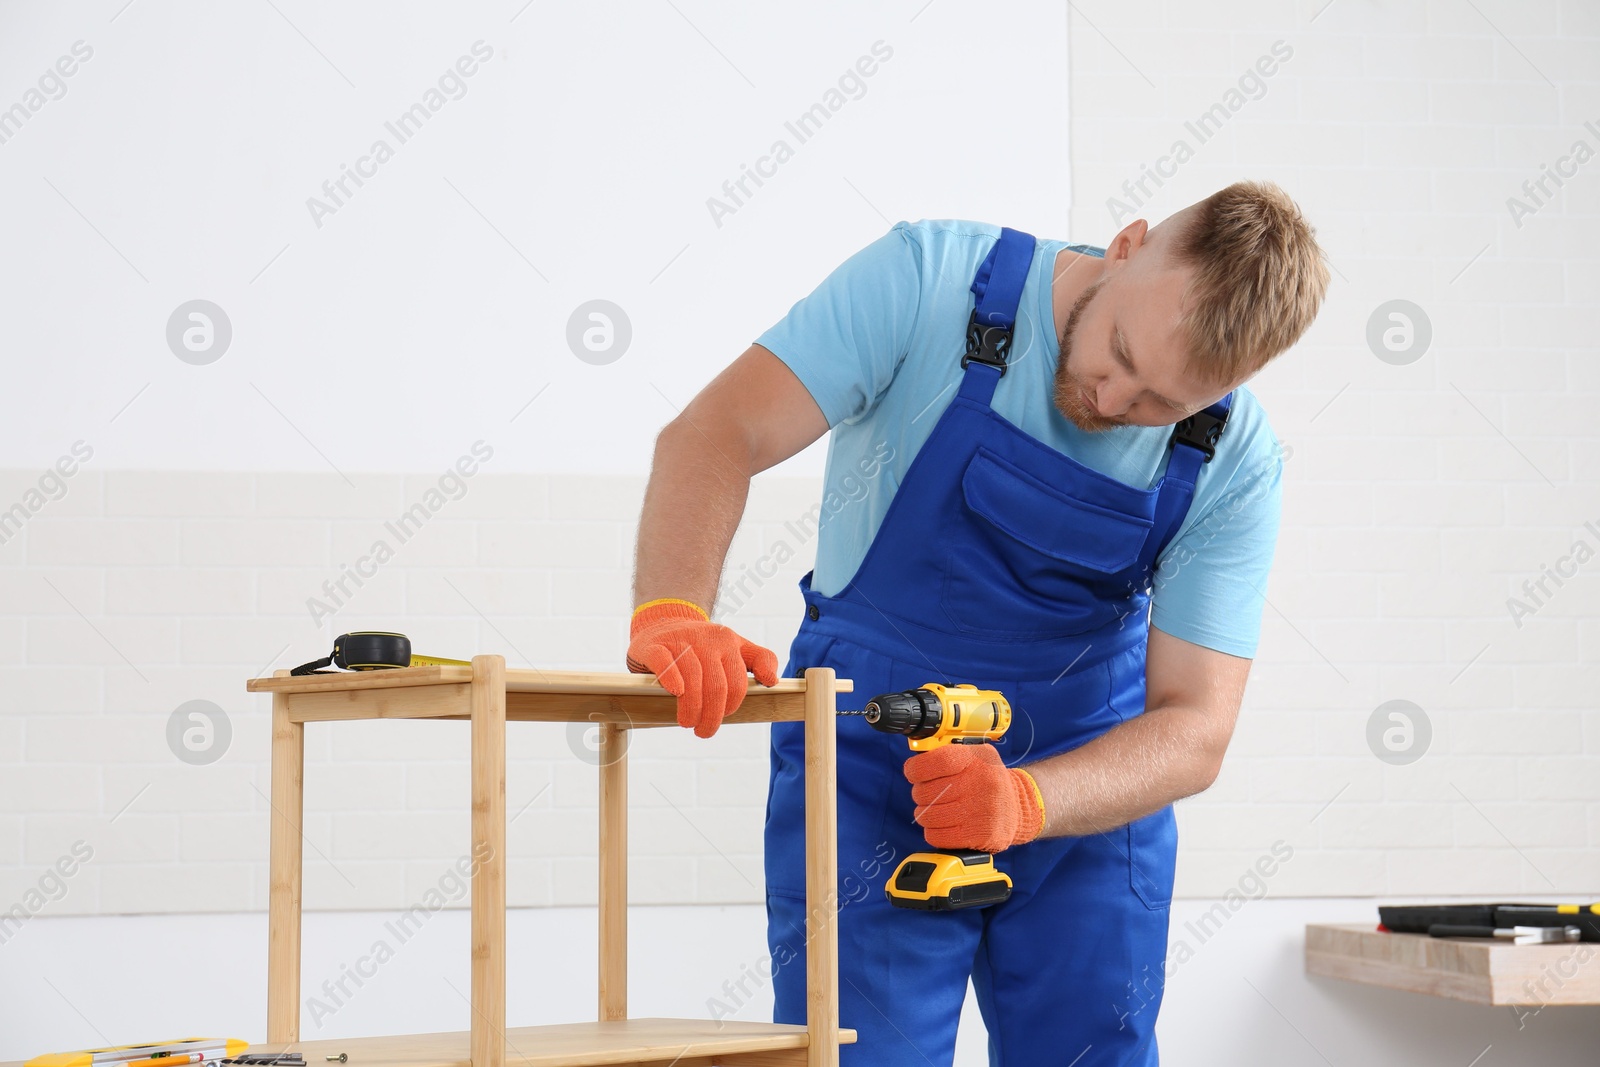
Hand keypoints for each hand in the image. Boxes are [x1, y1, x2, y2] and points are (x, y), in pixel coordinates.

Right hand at [626, 598, 778, 737]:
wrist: (663, 622)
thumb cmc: (702, 645)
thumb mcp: (736, 647)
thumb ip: (761, 660)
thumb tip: (772, 681)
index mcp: (728, 642)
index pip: (737, 683)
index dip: (731, 707)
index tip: (722, 718)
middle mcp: (707, 639)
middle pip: (716, 686)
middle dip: (711, 715)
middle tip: (703, 731)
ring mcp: (680, 641)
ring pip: (692, 678)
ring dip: (691, 708)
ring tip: (688, 722)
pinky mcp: (656, 645)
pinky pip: (665, 663)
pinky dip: (671, 679)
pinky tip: (675, 692)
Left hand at [903, 744, 1044, 852]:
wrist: (1019, 806)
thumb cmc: (987, 780)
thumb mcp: (975, 756)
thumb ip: (946, 754)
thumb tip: (915, 762)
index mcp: (978, 759)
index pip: (937, 761)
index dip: (917, 768)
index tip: (913, 772)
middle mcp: (981, 783)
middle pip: (926, 791)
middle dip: (921, 794)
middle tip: (931, 794)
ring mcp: (982, 811)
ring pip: (928, 815)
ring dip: (927, 814)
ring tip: (939, 810)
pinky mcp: (980, 835)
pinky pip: (937, 836)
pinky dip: (934, 831)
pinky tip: (945, 825)